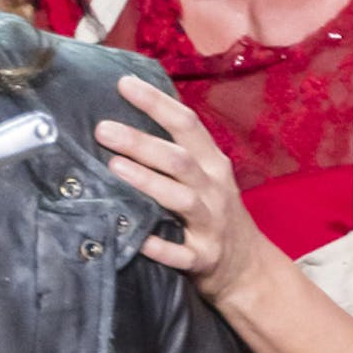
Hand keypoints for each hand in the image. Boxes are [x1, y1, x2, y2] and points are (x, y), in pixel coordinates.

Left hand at [95, 75, 268, 304]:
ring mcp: (211, 224)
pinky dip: (161, 248)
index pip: (186, 123)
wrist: (249, 268)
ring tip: (114, 167)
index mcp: (212, 162)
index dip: (156, 102)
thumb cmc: (214, 210)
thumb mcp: (206, 173)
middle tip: (103, 129)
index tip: (124, 83)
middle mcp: (214, 189)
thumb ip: (176, 148)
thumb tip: (127, 114)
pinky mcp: (205, 259)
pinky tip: (138, 239)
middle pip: (179, 159)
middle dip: (141, 142)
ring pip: (181, 199)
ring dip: (148, 182)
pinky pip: (182, 254)